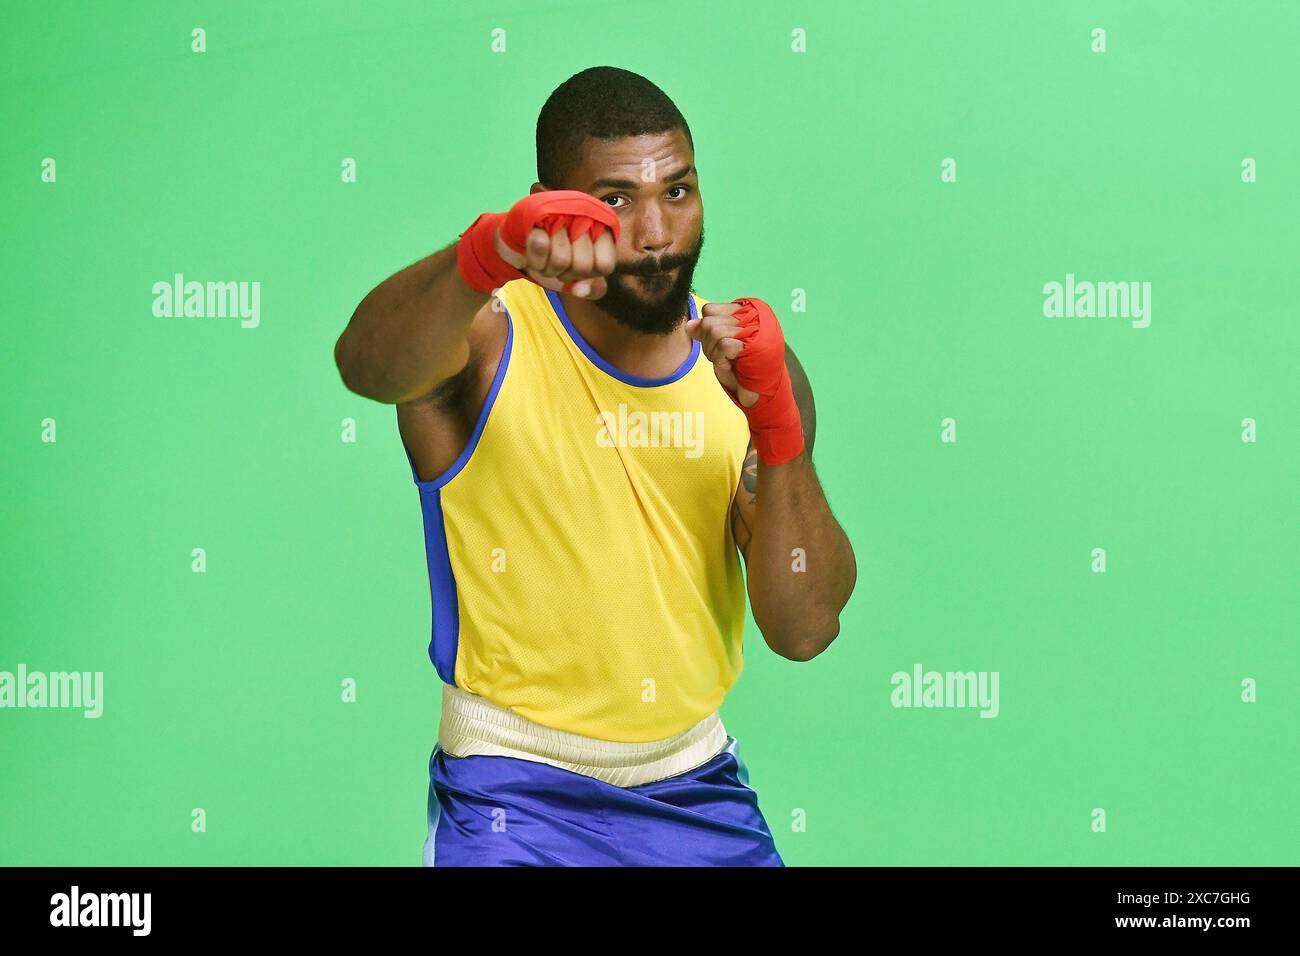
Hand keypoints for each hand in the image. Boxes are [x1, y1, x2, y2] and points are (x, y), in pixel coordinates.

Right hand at [493, 204, 616, 299]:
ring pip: (561, 261)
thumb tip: (579, 290)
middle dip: (566, 274)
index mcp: (604, 230)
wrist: (523, 239)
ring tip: (547, 258)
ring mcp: (562, 212)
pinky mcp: (537, 213)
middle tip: (560, 262)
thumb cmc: (558, 256)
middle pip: (582, 266)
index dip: (589, 275)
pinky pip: (541, 245)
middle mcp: (587, 216)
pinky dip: (536, 260)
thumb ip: (593, 288)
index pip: (605, 266)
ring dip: (549, 269)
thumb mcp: (582, 275)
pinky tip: (535, 255)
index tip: (579, 267)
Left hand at [684, 302, 760, 406]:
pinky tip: (731, 365)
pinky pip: (723, 345)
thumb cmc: (739, 366)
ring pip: (714, 332)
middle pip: (709, 321)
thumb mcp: (718, 346)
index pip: (709, 309)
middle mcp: (751, 316)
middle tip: (722, 356)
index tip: (717, 344)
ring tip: (727, 361)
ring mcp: (754, 328)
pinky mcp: (753, 344)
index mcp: (743, 311)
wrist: (756, 390)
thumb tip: (689, 325)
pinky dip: (721, 358)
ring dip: (714, 353)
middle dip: (708, 344)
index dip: (705, 329)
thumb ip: (704, 332)